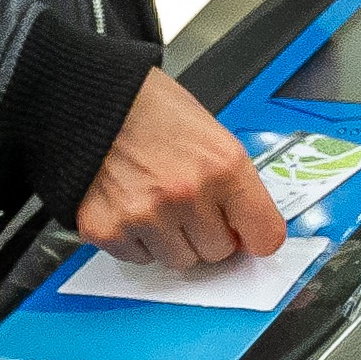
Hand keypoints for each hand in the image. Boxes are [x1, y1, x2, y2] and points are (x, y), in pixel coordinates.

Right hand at [77, 70, 285, 272]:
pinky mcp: (108, 230)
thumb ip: (235, 184)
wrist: (95, 99)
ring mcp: (145, 216)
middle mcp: (186, 194)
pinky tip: (133, 204)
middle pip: (219, 252)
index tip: (249, 233)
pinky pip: (140, 258)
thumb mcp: (213, 134)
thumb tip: (247, 225)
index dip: (255, 234)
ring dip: (174, 239)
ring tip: (158, 200)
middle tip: (191, 204)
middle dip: (209, 233)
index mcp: (223, 166)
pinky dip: (138, 239)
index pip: (265, 236)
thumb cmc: (153, 110)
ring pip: (180, 260)